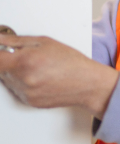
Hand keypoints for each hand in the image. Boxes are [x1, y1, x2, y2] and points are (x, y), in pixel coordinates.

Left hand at [0, 34, 118, 118]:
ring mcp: (25, 93)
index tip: (3, 51)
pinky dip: (23, 83)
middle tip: (24, 56)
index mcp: (25, 61)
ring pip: (7, 80)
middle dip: (8, 61)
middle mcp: (23, 80)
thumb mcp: (45, 42)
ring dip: (15, 72)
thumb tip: (0, 40)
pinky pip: (16, 90)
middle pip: (0, 70)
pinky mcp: (29, 102)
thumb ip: (16, 41)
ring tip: (36, 67)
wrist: (86, 83)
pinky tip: (39, 77)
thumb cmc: (71, 61)